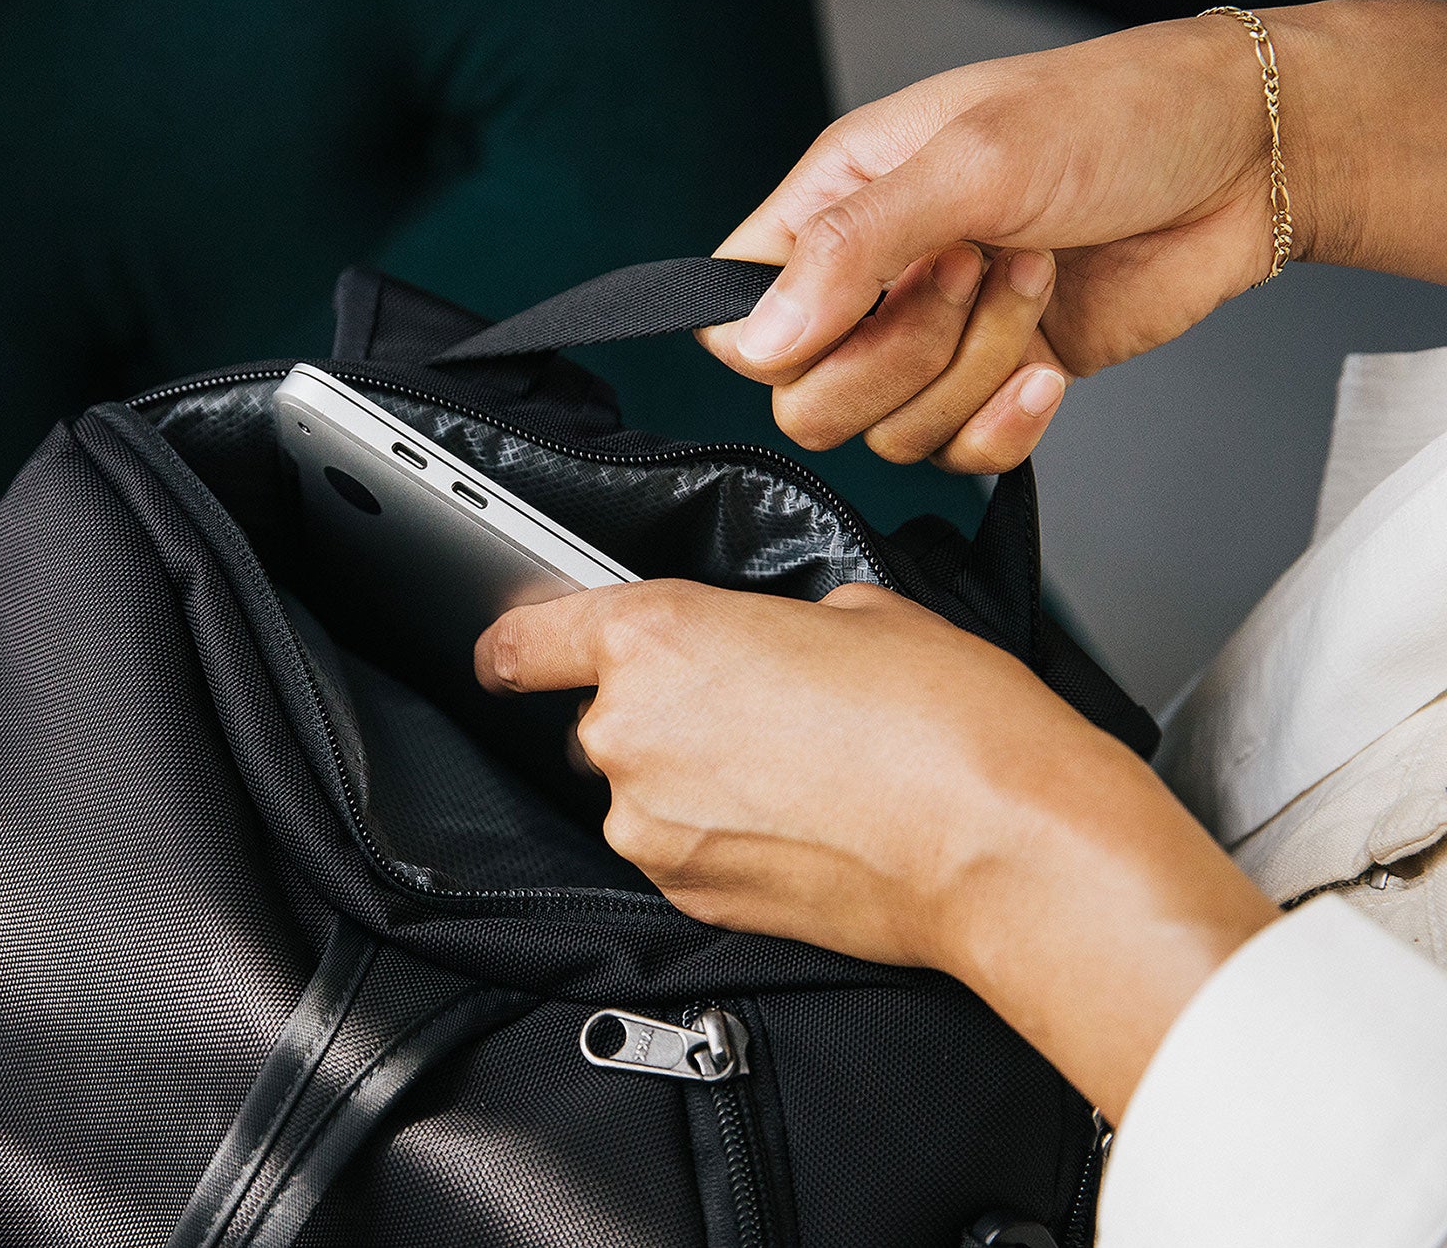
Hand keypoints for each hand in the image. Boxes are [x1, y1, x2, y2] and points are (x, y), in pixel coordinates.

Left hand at [474, 580, 1276, 1117]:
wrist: (1004, 845)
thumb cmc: (951, 721)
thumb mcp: (861, 613)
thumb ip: (774, 623)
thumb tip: (769, 644)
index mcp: (658, 638)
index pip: (528, 639)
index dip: (514, 643)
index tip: (505, 651)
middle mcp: (631, 734)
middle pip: (605, 717)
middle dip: (664, 712)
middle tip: (761, 710)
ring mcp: (652, 826)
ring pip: (643, 789)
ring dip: (694, 779)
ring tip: (802, 772)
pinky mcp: (689, 895)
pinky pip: (679, 849)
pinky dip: (721, 836)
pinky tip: (802, 820)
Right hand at [697, 10, 1312, 471]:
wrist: (1244, 159)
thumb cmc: (1113, 116)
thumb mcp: (970, 159)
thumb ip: (853, 250)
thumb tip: (760, 338)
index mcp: (832, 207)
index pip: (734, 321)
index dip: (778, 341)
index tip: (858, 298)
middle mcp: (869, 282)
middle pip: (807, 401)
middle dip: (898, 357)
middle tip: (968, 273)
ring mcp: (932, 342)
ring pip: (888, 434)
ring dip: (974, 368)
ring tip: (1035, 278)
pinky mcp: (993, 384)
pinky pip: (957, 456)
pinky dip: (1004, 426)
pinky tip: (1048, 367)